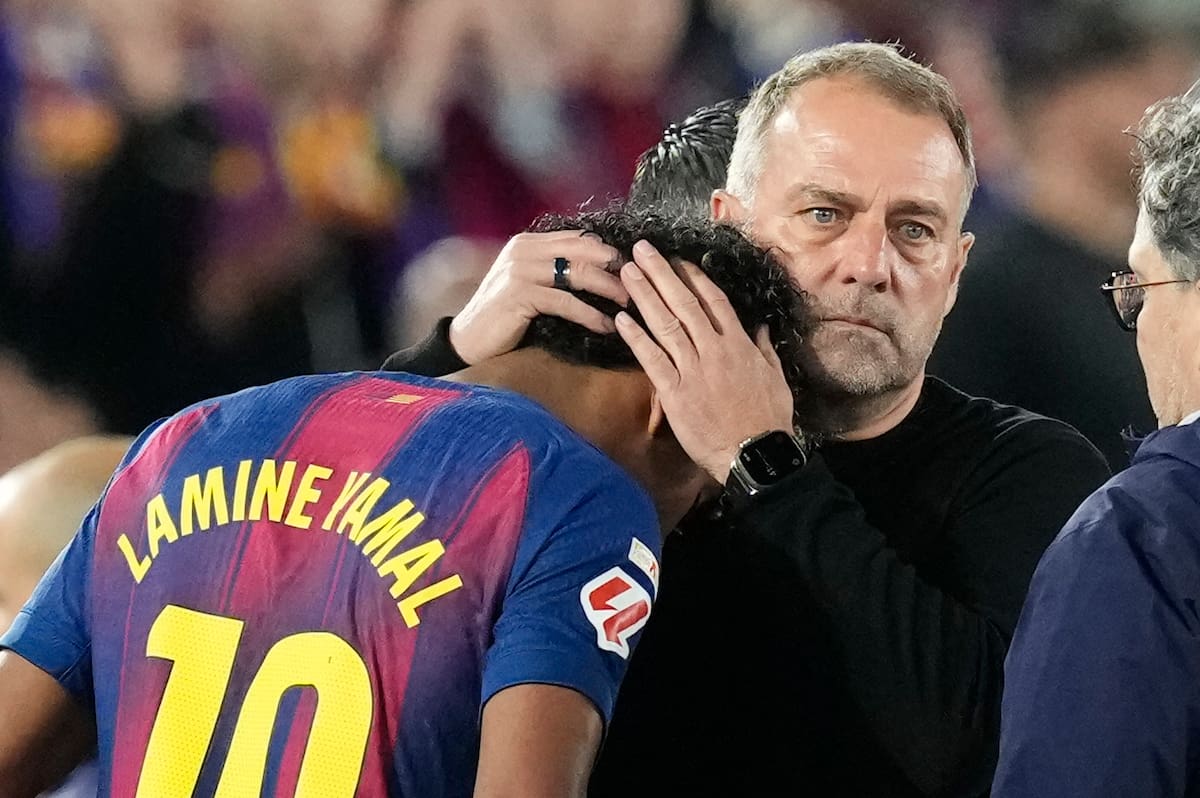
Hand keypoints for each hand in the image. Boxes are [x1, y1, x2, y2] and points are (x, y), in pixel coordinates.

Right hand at [449, 231, 627, 363]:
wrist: (468, 340)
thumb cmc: (504, 316)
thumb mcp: (529, 285)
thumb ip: (554, 270)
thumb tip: (596, 271)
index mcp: (528, 243)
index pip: (578, 238)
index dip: (607, 251)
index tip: (632, 268)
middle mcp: (524, 250)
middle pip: (583, 251)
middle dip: (614, 267)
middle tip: (638, 285)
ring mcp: (520, 270)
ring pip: (578, 273)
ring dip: (608, 289)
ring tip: (629, 304)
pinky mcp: (520, 295)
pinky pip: (566, 302)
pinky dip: (590, 315)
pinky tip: (606, 326)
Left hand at [614, 240, 793, 483]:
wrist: (754, 452)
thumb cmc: (769, 418)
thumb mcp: (776, 377)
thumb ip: (765, 348)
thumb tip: (760, 327)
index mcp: (739, 344)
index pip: (713, 301)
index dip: (693, 277)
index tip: (677, 259)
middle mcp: (714, 349)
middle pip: (683, 303)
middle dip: (660, 273)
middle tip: (640, 250)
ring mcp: (693, 369)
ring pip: (665, 324)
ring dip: (644, 295)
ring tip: (626, 272)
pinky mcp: (675, 392)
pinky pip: (652, 360)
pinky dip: (636, 338)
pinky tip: (621, 319)